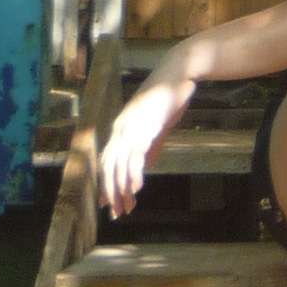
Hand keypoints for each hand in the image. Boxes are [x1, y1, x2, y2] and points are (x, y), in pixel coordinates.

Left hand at [100, 76, 190, 217]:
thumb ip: (149, 147)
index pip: (108, 161)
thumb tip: (143, 168)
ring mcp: (131, 126)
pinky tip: (137, 188)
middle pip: (108, 166)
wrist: (179, 73)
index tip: (109, 204)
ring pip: (120, 163)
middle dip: (111, 191)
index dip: (107, 183)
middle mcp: (120, 128)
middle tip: (116, 213)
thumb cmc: (168, 98)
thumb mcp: (157, 127)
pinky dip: (134, 173)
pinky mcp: (144, 125)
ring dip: (121, 188)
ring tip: (126, 206)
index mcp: (121, 128)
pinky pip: (136, 154)